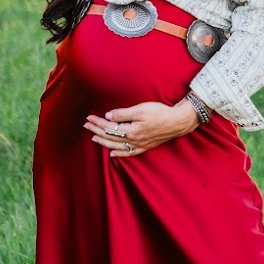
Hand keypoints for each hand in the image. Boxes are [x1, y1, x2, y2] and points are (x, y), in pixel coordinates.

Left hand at [84, 99, 199, 158]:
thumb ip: (122, 114)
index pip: (109, 127)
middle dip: (96, 131)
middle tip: (86, 125)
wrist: (177, 121)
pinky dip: (119, 154)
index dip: (97, 122)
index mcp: (131, 131)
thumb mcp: (140, 109)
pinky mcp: (145, 147)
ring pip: (116, 146)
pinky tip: (112, 154)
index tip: (89, 118)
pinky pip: (128, 153)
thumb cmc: (160, 113)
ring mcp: (139, 145)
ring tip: (94, 137)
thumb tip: (108, 117)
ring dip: (104, 142)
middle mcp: (133, 141)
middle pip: (110, 137)